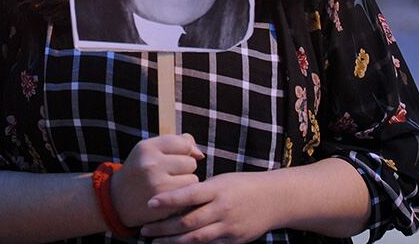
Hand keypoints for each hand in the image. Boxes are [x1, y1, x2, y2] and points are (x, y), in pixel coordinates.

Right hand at [110, 133, 204, 226]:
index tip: (174, 158)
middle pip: (191, 162)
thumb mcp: (151, 151)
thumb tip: (200, 154)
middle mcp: (151, 164)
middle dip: (184, 169)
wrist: (117, 200)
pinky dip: (183, 197)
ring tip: (169, 186)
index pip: (184, 143)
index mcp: (147, 147)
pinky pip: (188, 196)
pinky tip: (170, 197)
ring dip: (186, 184)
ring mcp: (157, 184)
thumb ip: (177, 143)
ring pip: (193, 180)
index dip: (184, 151)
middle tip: (168, 174)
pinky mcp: (164, 203)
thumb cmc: (140, 171)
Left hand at [138, 172, 275, 242]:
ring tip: (156, 243)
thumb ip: (201, 191)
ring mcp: (228, 226)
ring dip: (173, 242)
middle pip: (188, 221)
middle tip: (144, 230)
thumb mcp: (221, 181)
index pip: (188, 195)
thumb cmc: (242, 186)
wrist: (274, 199)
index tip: (149, 203)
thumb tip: (175, 199)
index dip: (168, 200)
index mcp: (217, 189)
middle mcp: (221, 209)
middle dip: (163, 227)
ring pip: (196, 238)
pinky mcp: (233, 240)